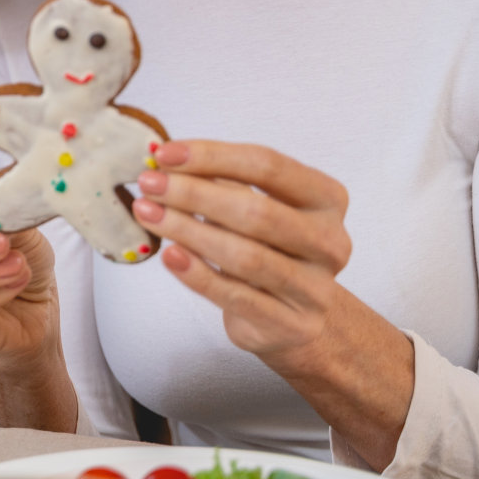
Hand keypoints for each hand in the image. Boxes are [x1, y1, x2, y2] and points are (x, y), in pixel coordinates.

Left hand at [132, 140, 353, 366]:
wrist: (298, 321)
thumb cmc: (270, 250)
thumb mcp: (256, 209)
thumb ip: (221, 183)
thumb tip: (165, 160)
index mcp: (327, 199)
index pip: (268, 167)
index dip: (212, 156)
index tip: (164, 153)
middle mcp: (330, 242)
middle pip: (257, 211)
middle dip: (194, 193)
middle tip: (149, 183)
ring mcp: (315, 287)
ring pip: (245, 255)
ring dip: (188, 230)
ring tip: (148, 213)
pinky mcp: (293, 325)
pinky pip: (236, 296)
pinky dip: (198, 274)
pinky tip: (169, 255)